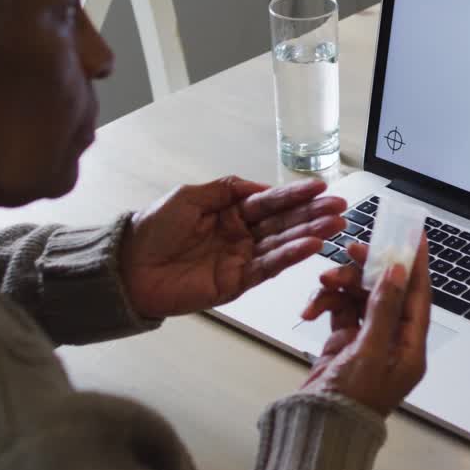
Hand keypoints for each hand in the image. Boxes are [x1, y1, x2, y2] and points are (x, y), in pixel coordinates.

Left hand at [120, 176, 346, 318]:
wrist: (128, 267)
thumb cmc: (153, 229)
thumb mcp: (190, 196)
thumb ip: (227, 189)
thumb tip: (260, 186)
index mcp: (231, 212)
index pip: (270, 201)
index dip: (296, 194)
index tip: (322, 187)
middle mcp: (242, 235)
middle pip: (284, 223)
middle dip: (313, 214)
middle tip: (341, 208)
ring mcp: (242, 259)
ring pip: (282, 245)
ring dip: (310, 235)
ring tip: (334, 226)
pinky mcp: (237, 283)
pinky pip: (268, 268)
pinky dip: (290, 257)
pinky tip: (310, 246)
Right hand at [299, 240, 431, 415]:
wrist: (316, 428)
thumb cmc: (350, 402)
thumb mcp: (370, 352)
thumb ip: (384, 309)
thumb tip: (397, 272)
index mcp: (409, 348)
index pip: (419, 296)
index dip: (417, 264)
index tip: (415, 236)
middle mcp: (391, 342)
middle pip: (386, 291)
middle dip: (367, 270)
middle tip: (352, 250)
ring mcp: (367, 342)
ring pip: (359, 297)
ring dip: (341, 285)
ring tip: (323, 282)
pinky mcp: (344, 343)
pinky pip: (339, 310)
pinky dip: (326, 304)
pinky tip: (312, 308)